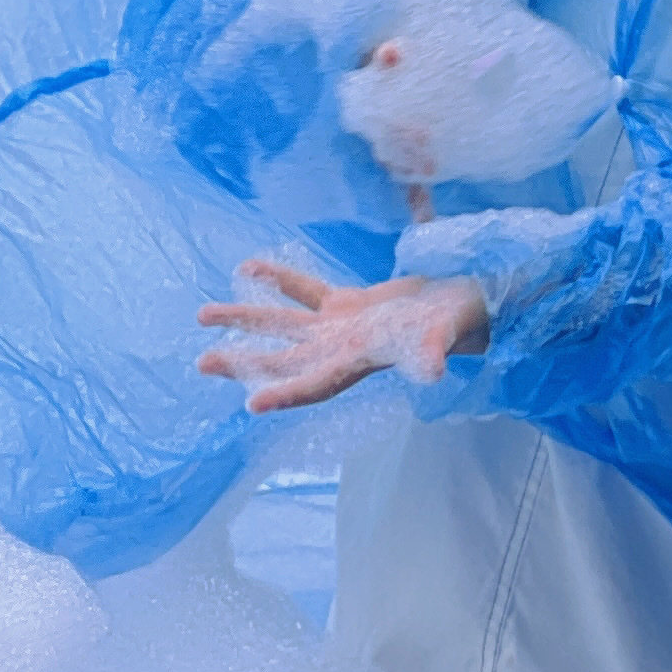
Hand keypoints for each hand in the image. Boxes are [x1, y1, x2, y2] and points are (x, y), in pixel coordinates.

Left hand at [196, 259, 489, 413]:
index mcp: (360, 361)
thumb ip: (434, 352)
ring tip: (202, 316)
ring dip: (245, 320)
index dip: (286, 394)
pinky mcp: (348, 304)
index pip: (317, 383)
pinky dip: (278, 281)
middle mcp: (341, 349)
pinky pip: (304, 291)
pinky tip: (248, 268)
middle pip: (284, 360)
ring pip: (283, 325)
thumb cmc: (459, 322)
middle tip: (203, 363)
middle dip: (244, 362)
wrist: (469, 303)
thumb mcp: (446, 336)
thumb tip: (432, 373)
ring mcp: (341, 327)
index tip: (251, 403)